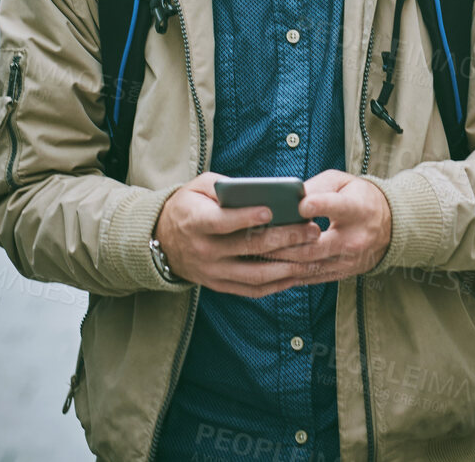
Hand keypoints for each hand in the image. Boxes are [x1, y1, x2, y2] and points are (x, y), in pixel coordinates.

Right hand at [153, 173, 324, 298]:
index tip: (271, 210)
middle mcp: (204, 251)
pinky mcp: (220, 286)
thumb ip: (225, 186)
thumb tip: (258, 189)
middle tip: (311, 229)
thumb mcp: (198, 187)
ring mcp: (213, 272)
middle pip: (248, 247)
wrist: (162, 242)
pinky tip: (297, 272)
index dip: (246, 217)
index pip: (223, 222)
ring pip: (255, 274)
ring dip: (288, 265)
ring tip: (312, 253)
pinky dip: (277, 284)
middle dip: (284, 238)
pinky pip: (252, 289)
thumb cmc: (188, 207)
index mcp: (195, 222)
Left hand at [257, 169, 391, 286]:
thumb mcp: (342, 182)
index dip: (320, 206)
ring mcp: (348, 261)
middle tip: (257, 237)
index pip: (338, 208)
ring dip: (280, 261)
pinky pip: (309, 278)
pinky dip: (287, 274)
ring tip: (254, 253)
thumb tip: (286, 198)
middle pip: (314, 246)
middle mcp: (354, 238)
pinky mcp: (341, 274)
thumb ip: (315, 187)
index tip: (302, 205)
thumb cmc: (358, 197)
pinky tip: (267, 267)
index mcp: (357, 210)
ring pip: (308, 266)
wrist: (390, 226)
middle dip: (284, 242)